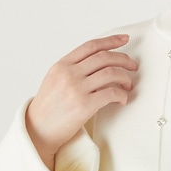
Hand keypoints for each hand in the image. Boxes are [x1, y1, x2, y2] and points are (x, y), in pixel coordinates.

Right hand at [26, 34, 136, 169]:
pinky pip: (112, 93)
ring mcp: (76, 89)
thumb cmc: (48, 108)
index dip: (111, 40)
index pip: (91, 46)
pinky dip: (122, 94)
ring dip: (125, 78)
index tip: (124, 39)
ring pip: (111, 73)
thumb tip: (100, 60)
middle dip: (124, 59)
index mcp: (62, 65)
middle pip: (104, 57)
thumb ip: (73, 68)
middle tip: (133, 65)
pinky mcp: (84, 105)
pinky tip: (122, 99)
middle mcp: (69, 74)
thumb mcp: (54, 80)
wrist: (38, 131)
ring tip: (127, 85)